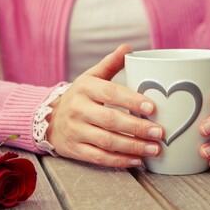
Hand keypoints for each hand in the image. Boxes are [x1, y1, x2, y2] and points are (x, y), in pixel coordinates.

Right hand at [46, 44, 163, 167]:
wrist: (50, 119)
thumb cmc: (79, 96)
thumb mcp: (90, 77)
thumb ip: (110, 64)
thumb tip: (128, 48)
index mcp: (85, 88)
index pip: (111, 93)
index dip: (132, 101)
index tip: (153, 108)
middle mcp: (78, 109)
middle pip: (110, 120)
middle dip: (137, 128)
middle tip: (160, 132)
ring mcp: (75, 131)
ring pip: (106, 141)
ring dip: (133, 147)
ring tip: (155, 149)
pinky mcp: (75, 149)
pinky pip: (99, 158)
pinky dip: (120, 161)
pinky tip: (138, 160)